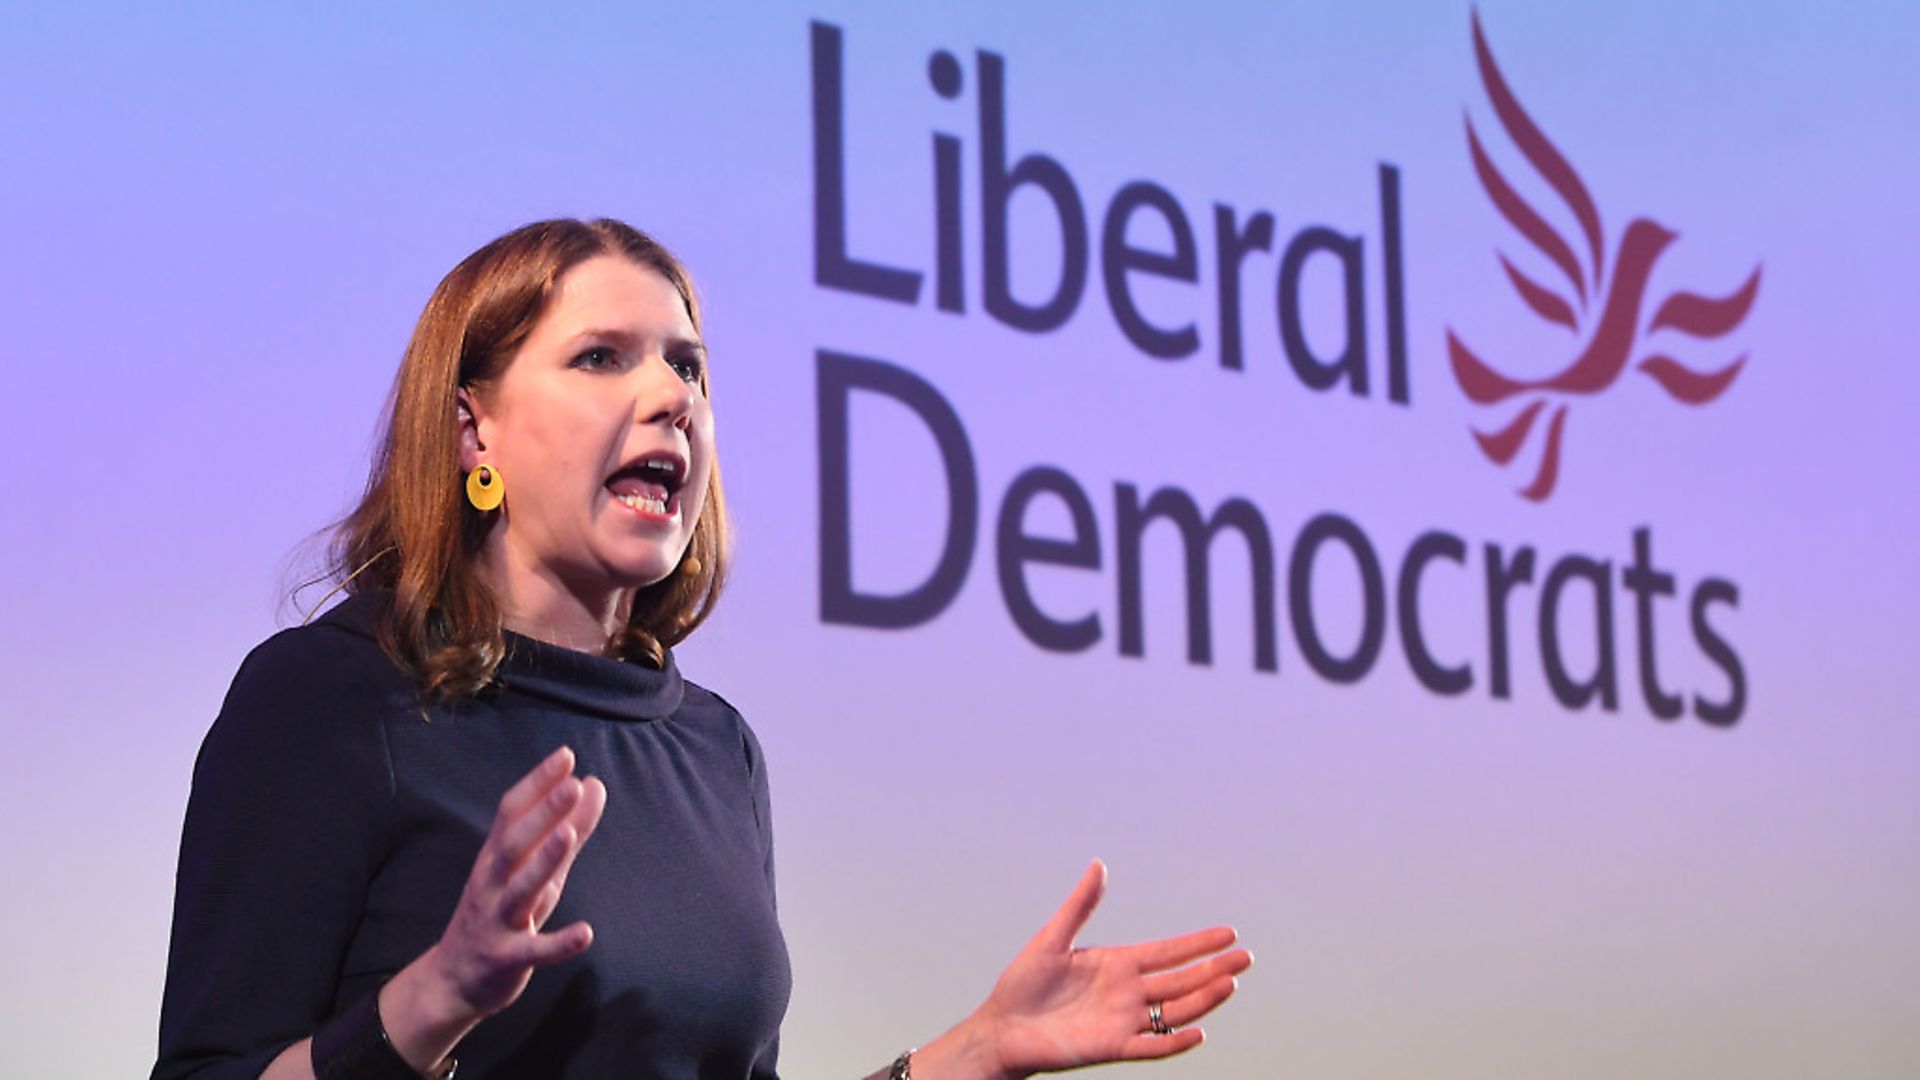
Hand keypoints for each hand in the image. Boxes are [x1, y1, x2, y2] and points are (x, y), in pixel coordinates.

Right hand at [379, 746, 607, 1071]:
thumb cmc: (502, 912)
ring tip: (568, 836)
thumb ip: (567, 829)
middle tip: (571, 784)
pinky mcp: (506, 957)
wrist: (452, 981)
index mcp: (497, 857)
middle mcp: (492, 883)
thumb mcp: (534, 868)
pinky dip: (558, 943)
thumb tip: (594, 784)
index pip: (512, 812)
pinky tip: (585, 933)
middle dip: (542, 814)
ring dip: (544, 862)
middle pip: (514, 843)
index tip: (566, 755)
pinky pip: (533, 950)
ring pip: (520, 889)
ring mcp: (496, 920)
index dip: (537, 783)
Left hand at [917, 860, 1251, 1078]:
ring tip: (1230, 983)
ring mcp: (1123, 1020)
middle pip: (1181, 980)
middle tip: (1246, 958)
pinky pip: (1152, 1045)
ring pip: (1175, 1010)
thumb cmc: (1022, 984)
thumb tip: (1098, 866)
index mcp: (1117, 964)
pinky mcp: (1112, 1047)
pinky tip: (1197, 1030)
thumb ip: (1079, 906)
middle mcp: (1127, 992)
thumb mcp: (1051, 938)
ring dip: (1203, 998)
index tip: (1229, 933)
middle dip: (1214, 969)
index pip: (1168, 952)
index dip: (1198, 943)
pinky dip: (1175, 1041)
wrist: (1001, 1027)